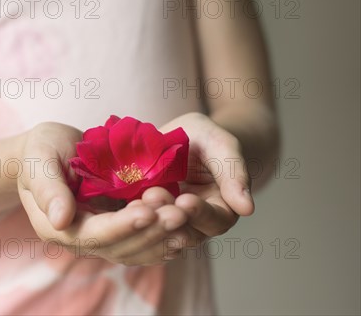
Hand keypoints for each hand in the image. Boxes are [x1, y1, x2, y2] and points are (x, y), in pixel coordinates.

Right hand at [17, 122, 190, 264]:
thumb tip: (60, 219)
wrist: (49, 150)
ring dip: (162, 237)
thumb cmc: (40, 150)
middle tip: (179, 214)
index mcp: (58, 227)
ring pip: (136, 249)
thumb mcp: (39, 159)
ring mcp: (101, 235)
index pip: (94, 235)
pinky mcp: (117, 226)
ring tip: (187, 218)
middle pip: (120, 247)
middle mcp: (80, 238)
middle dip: (151, 232)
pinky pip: (142, 240)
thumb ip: (47, 188)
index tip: (148, 211)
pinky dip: (163, 237)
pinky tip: (185, 227)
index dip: (123, 226)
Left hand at [141, 112, 253, 257]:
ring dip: (149, 218)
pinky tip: (124, 204)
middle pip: (185, 232)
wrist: (177, 138)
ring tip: (137, 199)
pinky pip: (140, 224)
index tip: (185, 200)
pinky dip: (133, 216)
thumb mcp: (220, 143)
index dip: (200, 212)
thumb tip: (247, 208)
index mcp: (221, 209)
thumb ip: (233, 171)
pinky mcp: (145, 216)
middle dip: (169, 215)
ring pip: (160, 231)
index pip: (215, 219)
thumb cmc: (205, 138)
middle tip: (153, 196)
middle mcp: (195, 223)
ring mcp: (168, 221)